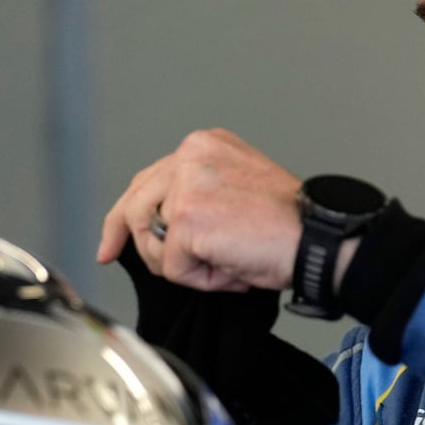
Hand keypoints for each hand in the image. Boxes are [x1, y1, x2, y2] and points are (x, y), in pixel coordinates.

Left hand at [96, 129, 301, 291]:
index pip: (149, 179)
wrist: (317, 239)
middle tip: (108, 254)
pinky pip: (173, 268)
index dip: (127, 212)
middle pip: (134, 203)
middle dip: (123, 236)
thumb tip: (162, 227)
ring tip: (223, 261)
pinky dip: (201, 279)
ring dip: (182, 264)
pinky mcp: (186, 217)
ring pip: (151, 240)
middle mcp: (191, 155)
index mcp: (204, 145)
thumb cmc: (289, 226)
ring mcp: (186, 184)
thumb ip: (199, 196)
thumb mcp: (237, 192)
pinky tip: (232, 267)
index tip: (112, 238)